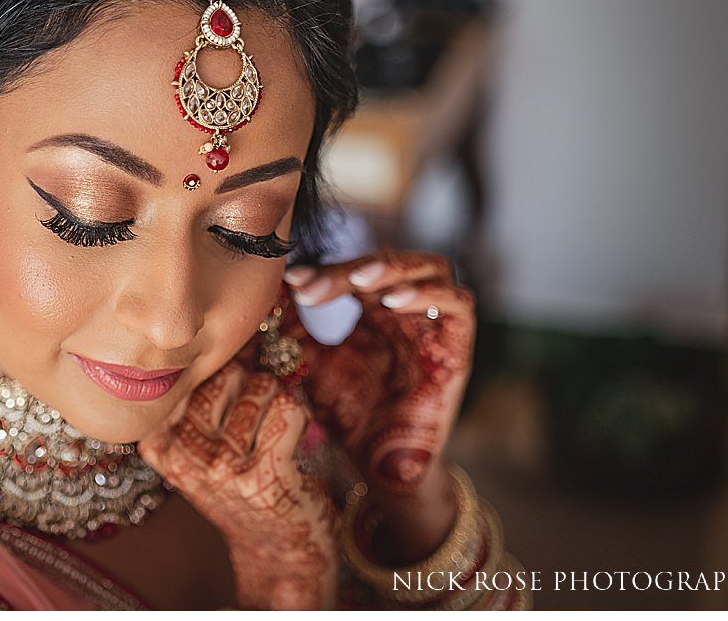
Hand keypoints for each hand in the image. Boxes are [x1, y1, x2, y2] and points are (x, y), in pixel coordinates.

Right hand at [138, 360, 337, 608]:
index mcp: (160, 446)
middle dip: (249, 385)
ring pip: (261, 386)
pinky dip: (300, 412)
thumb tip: (215, 338)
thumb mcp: (197, 449)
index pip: (188, 372)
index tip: (228, 397)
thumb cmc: (240, 487)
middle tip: (255, 418)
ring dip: (277, 401)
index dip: (217, 375)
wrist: (278, 550)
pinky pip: (288, 406)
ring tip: (274, 432)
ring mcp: (226, 468)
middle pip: (227, 373)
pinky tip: (295, 436)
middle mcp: (188, 457)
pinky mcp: (268, 475)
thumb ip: (194, 401)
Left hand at [281, 250, 474, 561]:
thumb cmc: (348, 414)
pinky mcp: (458, 348)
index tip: (294, 283)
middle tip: (318, 285)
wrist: (377, 465)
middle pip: (393, 263)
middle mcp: (411, 310)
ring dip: (395, 269)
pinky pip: (459, 305)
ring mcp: (437, 326)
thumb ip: (296, 326)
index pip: (358, 269)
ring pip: (432, 269)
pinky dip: (429, 295)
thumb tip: (268, 287)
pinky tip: (392, 303)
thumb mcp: (313, 362)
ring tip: (359, 281)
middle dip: (355, 266)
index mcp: (378, 308)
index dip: (328, 270)